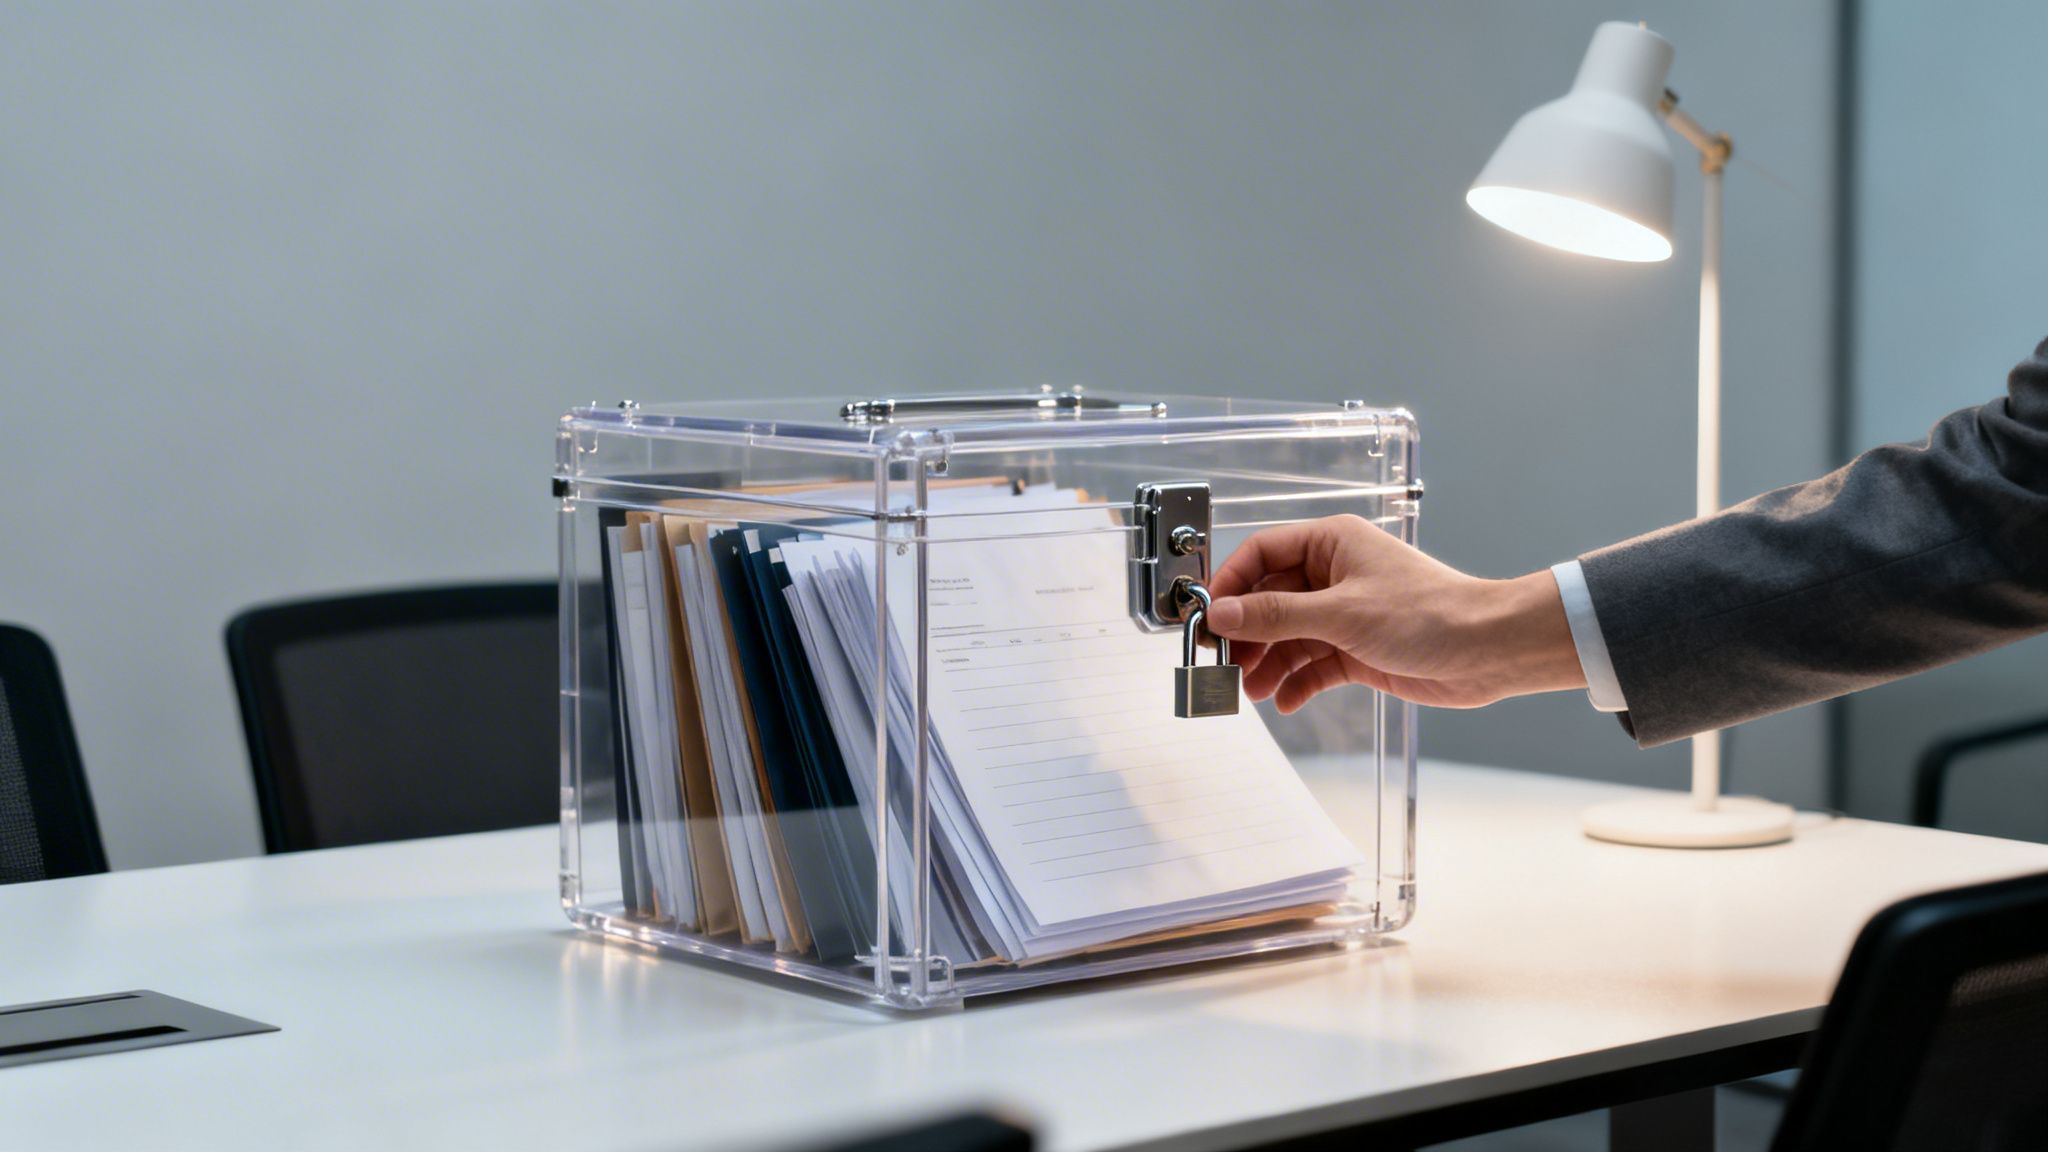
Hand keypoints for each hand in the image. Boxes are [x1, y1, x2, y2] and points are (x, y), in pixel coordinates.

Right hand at [1204, 515, 1584, 711]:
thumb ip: (1276, 615)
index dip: (1230, 583)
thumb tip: (1222, 614)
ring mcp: (1345, 614)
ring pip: (1287, 637)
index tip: (1206, 616)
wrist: (1490, 651)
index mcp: (1330, 545)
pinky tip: (1285, 701)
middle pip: (1269, 600)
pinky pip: (1312, 665)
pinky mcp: (1357, 650)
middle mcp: (1334, 575)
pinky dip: (1296, 683)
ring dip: (1267, 664)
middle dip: (1246, 634)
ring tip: (1250, 690)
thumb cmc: (1432, 614)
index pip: (1261, 553)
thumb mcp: (1342, 613)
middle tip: (1223, 663)